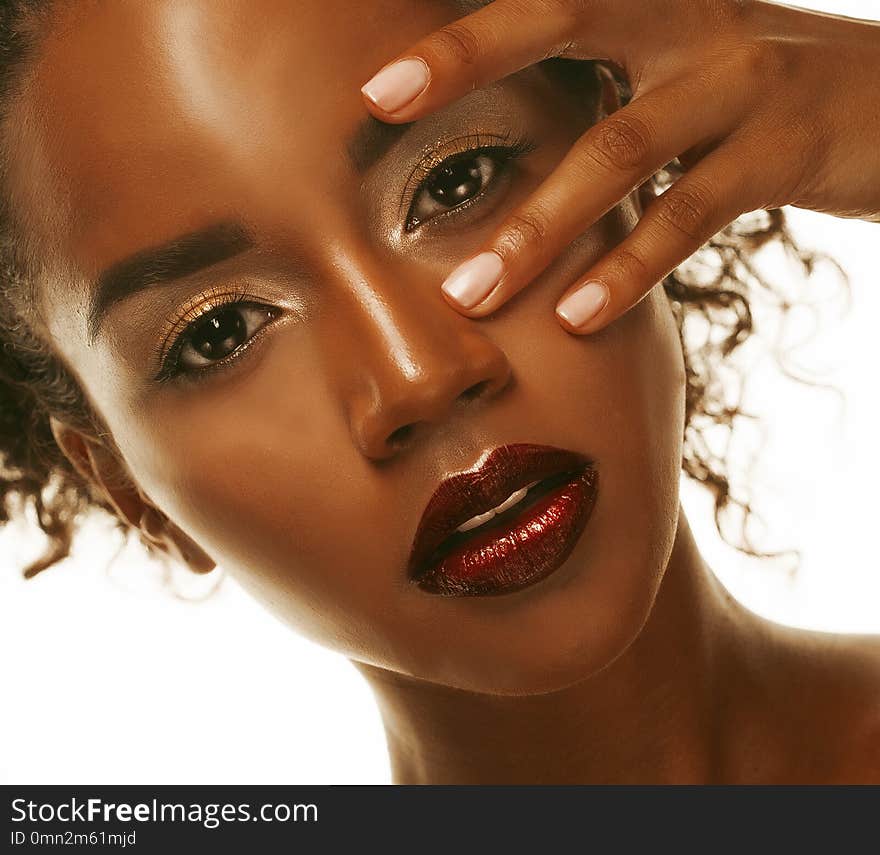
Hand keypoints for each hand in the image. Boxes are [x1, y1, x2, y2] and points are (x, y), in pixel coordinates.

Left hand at [359, 0, 879, 333]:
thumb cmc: (758, 97)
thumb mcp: (676, 71)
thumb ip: (598, 96)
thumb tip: (508, 152)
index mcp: (653, 0)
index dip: (462, 20)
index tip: (377, 57)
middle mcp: (690, 19)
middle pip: (563, 15)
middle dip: (466, 56)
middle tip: (379, 97)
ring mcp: (739, 81)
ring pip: (617, 146)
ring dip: (535, 226)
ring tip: (470, 294)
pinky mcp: (783, 148)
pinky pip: (689, 214)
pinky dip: (627, 269)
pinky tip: (576, 317)